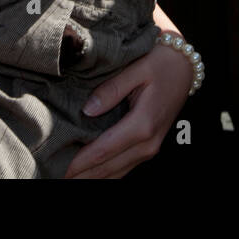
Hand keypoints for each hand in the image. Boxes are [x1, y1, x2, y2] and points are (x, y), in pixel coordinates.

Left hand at [65, 41, 190, 177]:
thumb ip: (112, 89)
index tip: (57, 165)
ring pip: (116, 173)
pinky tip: (86, 172)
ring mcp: (150, 148)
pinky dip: (104, 173)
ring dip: (91, 177)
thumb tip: (88, 109)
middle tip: (53, 173)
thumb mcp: (136, 68)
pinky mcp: (149, 147)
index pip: (103, 151)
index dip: (78, 162)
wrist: (185, 65)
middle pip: (108, 168)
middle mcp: (148, 143)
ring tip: (65, 176)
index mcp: (143, 124)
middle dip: (80, 174)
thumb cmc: (160, 61)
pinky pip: (123, 167)